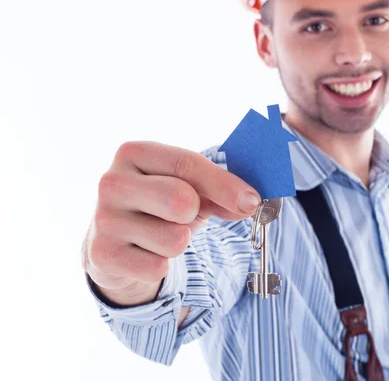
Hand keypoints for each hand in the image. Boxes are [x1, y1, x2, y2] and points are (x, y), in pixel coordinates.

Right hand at [82, 141, 260, 302]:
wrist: (114, 243)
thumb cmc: (159, 207)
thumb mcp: (189, 189)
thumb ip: (219, 190)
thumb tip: (249, 202)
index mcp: (133, 153)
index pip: (187, 163)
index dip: (225, 184)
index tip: (252, 200)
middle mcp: (112, 182)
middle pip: (180, 199)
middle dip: (195, 212)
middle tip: (186, 215)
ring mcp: (103, 219)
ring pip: (175, 239)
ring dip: (179, 242)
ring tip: (160, 235)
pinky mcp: (102, 255)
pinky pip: (158, 268)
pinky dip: (162, 265)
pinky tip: (145, 254)